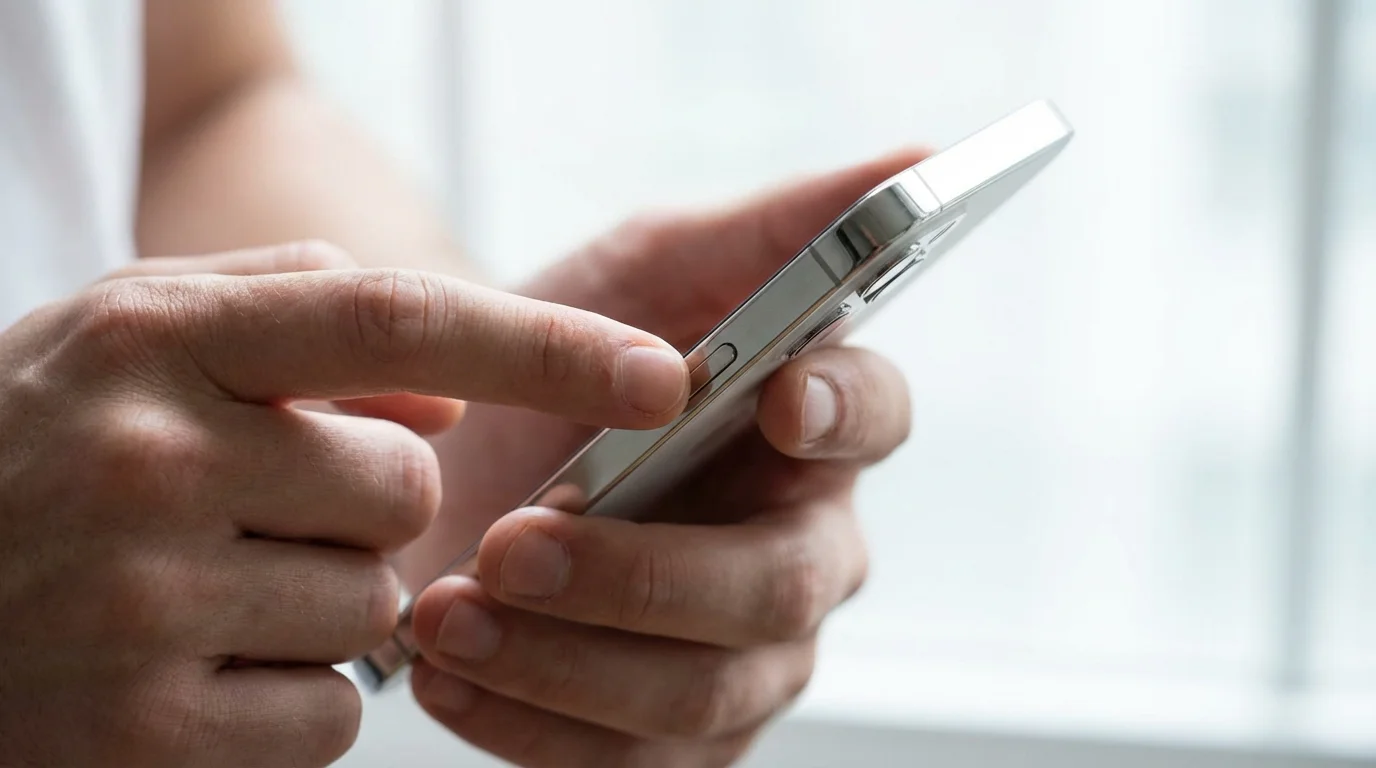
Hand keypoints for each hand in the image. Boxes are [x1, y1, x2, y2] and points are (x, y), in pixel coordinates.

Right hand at [0, 243, 687, 767]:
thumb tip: (450, 394)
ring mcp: (140, 607)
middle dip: (366, 506)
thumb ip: (293, 318)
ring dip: (322, 606)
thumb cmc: (34, 443)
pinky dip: (290, 702)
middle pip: (406, 494)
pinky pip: (329, 720)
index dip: (548, 348)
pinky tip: (190, 669)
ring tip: (202, 587)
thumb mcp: (133, 334)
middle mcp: (150, 463)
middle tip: (256, 508)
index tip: (664, 374)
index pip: (397, 323)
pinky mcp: (141, 736)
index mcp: (158, 340)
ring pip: (377, 614)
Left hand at [402, 148, 928, 766]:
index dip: (842, 409)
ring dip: (567, 660)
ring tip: (447, 615)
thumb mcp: (647, 267)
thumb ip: (776, 226)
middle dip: (645, 573)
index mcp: (812, 432)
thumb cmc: (562, 358)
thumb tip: (927, 160)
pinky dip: (527, 727)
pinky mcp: (667, 743)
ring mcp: (742, 661)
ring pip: (703, 695)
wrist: (453, 471)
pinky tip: (445, 677)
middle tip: (516, 543)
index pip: (874, 416)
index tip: (778, 396)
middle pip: (779, 588)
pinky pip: (625, 766)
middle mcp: (799, 554)